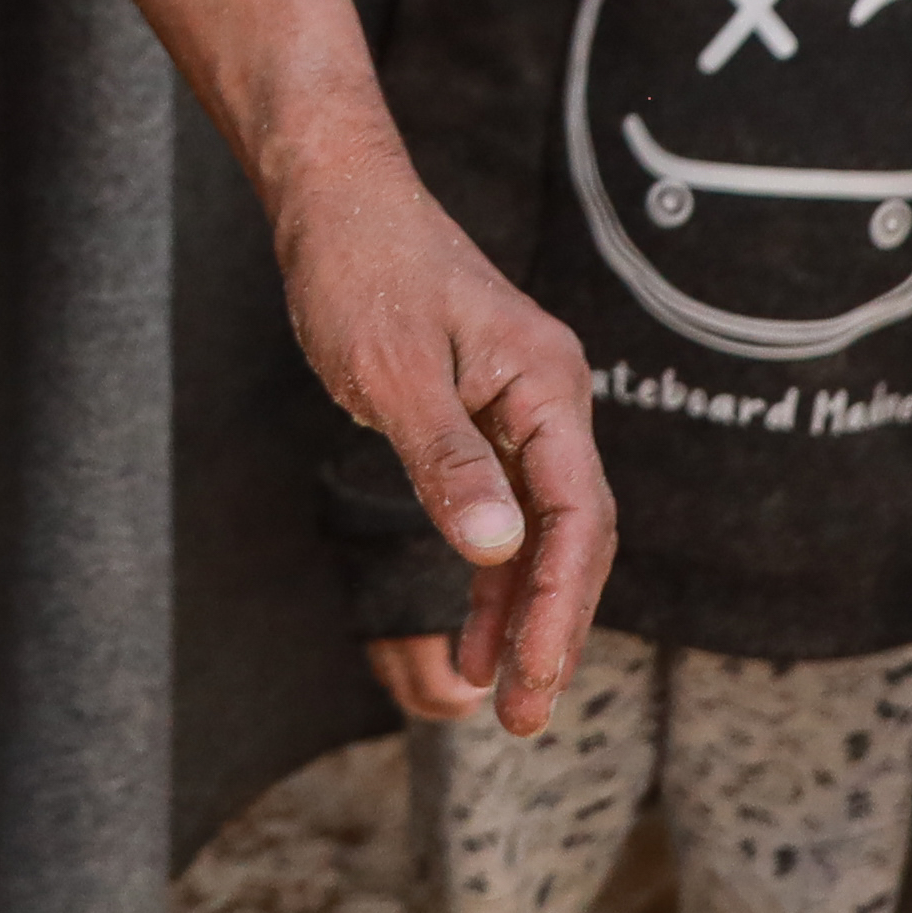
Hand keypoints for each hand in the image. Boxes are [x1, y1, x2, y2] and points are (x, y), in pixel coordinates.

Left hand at [63, 0, 618, 735]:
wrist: (333, 195)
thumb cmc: (359, 270)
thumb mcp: (393, 372)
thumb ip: (447, 463)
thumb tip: (495, 549)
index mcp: (547, 386)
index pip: (577, 519)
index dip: (555, 611)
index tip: (526, 685)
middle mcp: (551, 398)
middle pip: (576, 535)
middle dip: (550, 628)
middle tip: (520, 718)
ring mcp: (521, 405)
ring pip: (542, 529)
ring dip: (519, 610)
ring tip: (492, 695)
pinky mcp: (484, 411)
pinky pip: (507, 507)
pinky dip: (491, 569)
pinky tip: (469, 625)